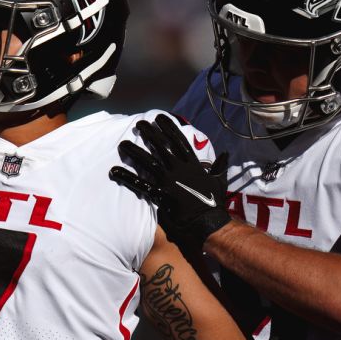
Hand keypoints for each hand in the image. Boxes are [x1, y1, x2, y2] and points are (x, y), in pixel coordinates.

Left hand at [109, 114, 232, 253]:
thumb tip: (226, 153)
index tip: (159, 117)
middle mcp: (179, 169)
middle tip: (139, 124)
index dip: (168, 128)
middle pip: (161, 147)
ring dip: (134, 152)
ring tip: (122, 144)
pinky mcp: (160, 194)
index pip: (179, 141)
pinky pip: (140, 185)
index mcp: (192, 164)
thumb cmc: (214, 202)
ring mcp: (169, 181)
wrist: (208, 222)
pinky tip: (114, 171)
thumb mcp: (220, 180)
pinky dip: (127, 177)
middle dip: (149, 134)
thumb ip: (220, 165)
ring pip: (148, 162)